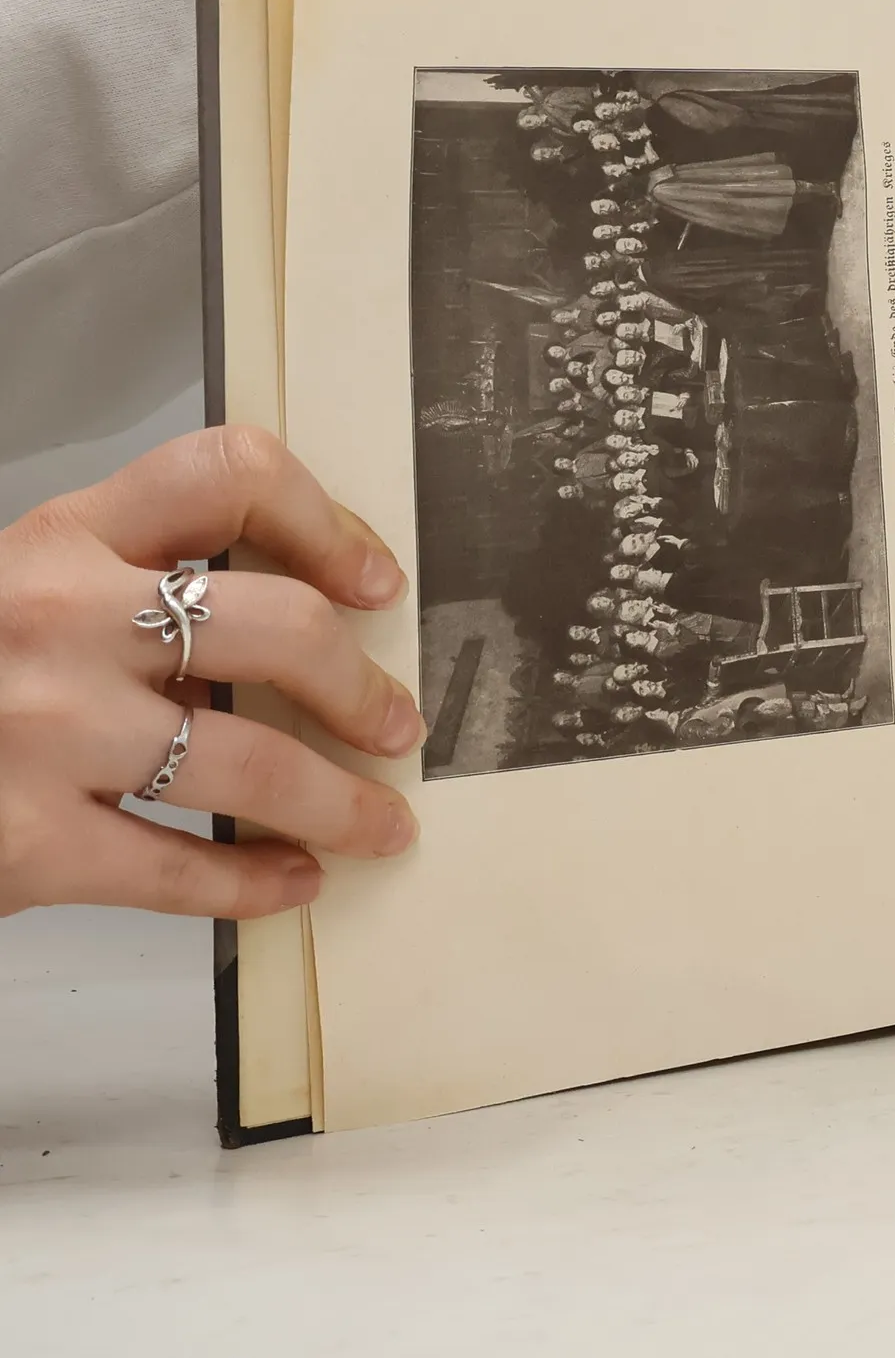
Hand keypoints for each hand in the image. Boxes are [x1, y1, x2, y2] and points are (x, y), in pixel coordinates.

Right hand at [0, 426, 423, 919]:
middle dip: (361, 684)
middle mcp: (60, 620)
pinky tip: (291, 881)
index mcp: (61, 538)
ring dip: (341, 801)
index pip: (228, 475)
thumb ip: (121, 588)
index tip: (373, 579)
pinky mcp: (23, 844)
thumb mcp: (15, 590)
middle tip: (394, 720)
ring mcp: (43, 734)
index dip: (327, 522)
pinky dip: (255, 882)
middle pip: (279, 627)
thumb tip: (281, 623)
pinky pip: (179, 868)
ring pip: (252, 764)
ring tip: (380, 822)